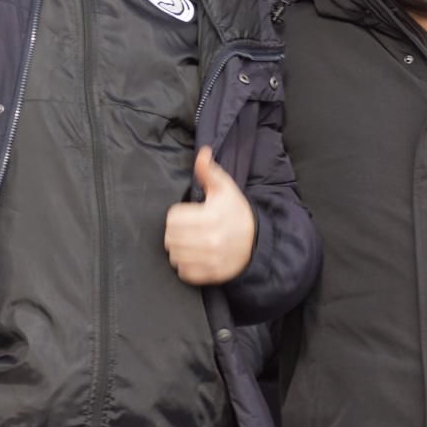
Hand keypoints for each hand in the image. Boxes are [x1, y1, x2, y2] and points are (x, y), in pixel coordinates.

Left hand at [164, 146, 255, 285]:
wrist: (256, 241)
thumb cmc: (235, 212)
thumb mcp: (225, 188)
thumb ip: (209, 171)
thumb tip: (202, 152)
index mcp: (211, 217)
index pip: (173, 218)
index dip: (176, 215)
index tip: (186, 215)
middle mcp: (211, 240)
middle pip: (171, 238)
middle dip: (174, 232)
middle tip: (185, 229)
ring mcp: (212, 259)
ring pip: (175, 256)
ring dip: (177, 249)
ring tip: (187, 242)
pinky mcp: (212, 274)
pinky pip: (184, 272)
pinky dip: (184, 265)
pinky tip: (193, 256)